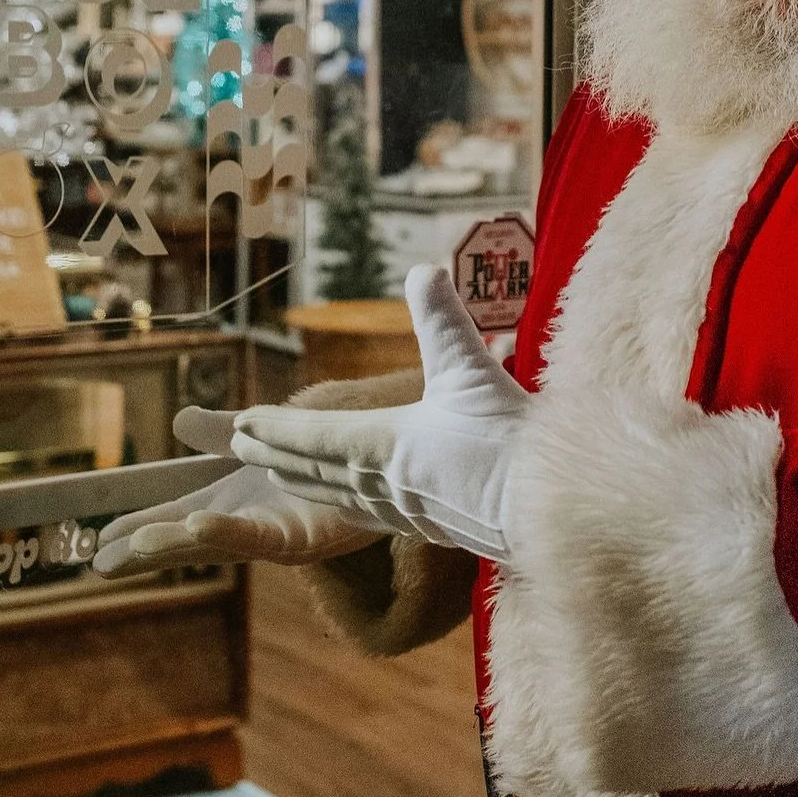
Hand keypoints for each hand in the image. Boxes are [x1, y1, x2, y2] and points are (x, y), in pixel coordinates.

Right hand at [92, 405, 385, 578]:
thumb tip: (178, 422)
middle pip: (188, 538)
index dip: (138, 523)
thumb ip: (221, 433)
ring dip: (174, 544)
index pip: (177, 513)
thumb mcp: (266, 431)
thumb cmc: (338, 438)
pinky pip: (261, 537)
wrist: (393, 438)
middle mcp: (254, 520)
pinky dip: (228, 531)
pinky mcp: (308, 536)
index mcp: (239, 497)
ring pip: (216, 543)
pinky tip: (198, 524)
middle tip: (98, 562)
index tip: (95, 537)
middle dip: (145, 550)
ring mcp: (279, 532)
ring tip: (132, 544)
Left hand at [231, 264, 528, 561]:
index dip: (275, 428)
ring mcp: (408, 512)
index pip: (313, 436)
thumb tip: (424, 268)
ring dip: (305, 481)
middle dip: (278, 454)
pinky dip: (346, 503)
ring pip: (340, 495)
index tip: (241, 423)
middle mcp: (385, 484)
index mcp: (384, 445)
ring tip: (279, 474)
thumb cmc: (513, 439)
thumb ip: (443, 319)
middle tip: (242, 446)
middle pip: (316, 469)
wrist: (555, 509)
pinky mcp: (435, 528)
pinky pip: (372, 514)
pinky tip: (353, 503)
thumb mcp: (472, 369)